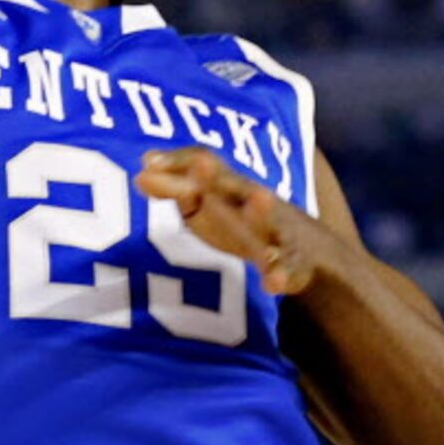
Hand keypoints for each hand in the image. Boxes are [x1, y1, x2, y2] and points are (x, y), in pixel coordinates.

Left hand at [135, 147, 331, 296]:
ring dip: (262, 211)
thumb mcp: (203, 204)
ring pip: (269, 221)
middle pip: (234, 185)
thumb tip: (140, 175)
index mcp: (226, 185)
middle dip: (217, 176)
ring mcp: (274, 232)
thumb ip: (173, 189)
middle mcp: (251, 202)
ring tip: (261, 199)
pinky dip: (280, 275)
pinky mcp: (291, 264)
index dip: (177, 162)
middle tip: (202, 163)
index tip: (148, 162)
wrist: (303, 248)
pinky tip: (273, 283)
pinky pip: (287, 269)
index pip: (201, 163)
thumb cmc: (237, 217)